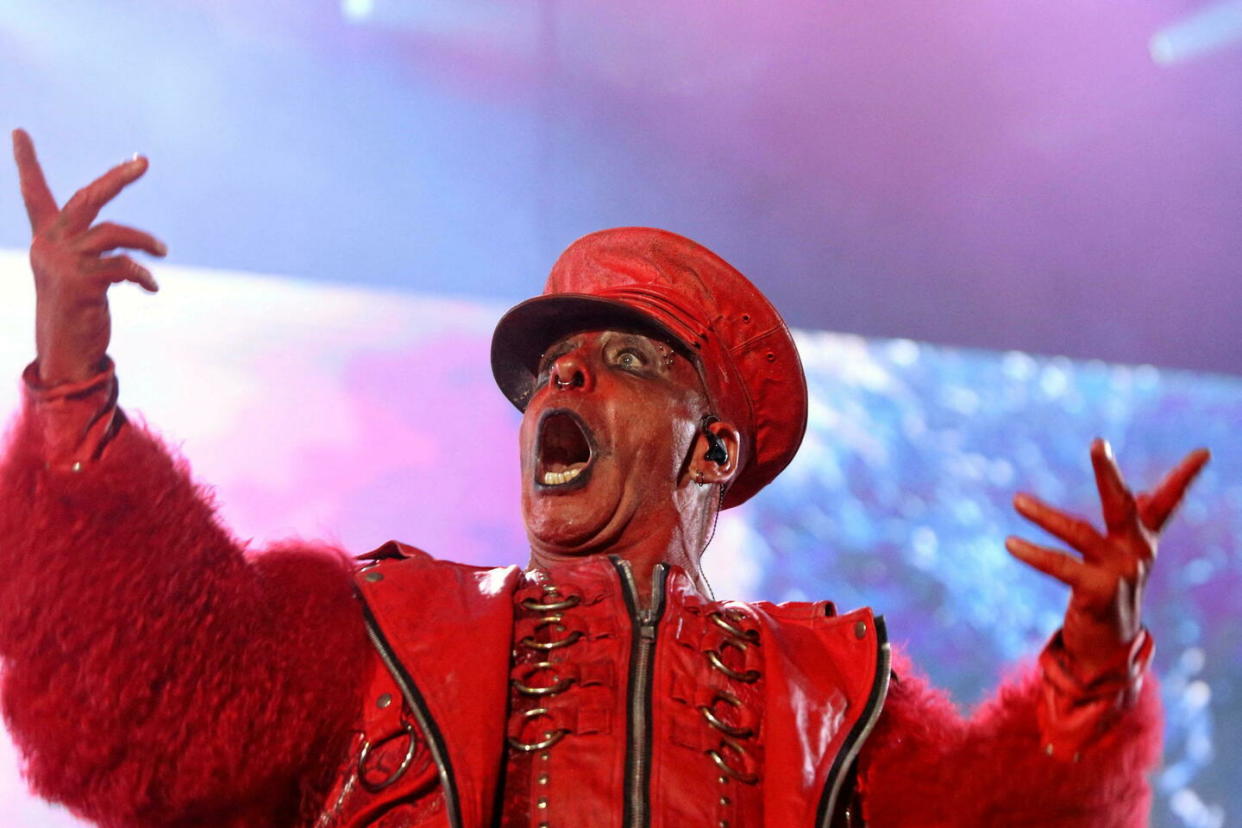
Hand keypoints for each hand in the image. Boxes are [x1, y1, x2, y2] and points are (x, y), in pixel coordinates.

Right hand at [12, 128, 165, 385]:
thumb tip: (130, 247)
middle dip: (117, 178)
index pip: (33, 193)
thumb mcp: (79, 275)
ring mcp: (64, 263)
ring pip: (113, 233)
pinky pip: (124, 266)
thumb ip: (93, 251)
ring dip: (145, 241)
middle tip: (143, 162)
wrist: (65, 352)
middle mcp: (50, 245)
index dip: (26, 163)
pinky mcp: (81, 283)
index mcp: (46, 238)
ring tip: (164, 251)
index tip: (19, 131)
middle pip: (87, 199)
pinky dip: (143, 274)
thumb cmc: (76, 312)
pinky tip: (152, 288)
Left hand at [1006, 439, 1209, 676]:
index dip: (1184, 478)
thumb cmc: (1111, 592)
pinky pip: (1059, 566)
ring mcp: (1118, 572)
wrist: (1108, 648)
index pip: (1167, 503)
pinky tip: (1011, 543)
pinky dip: (1033, 554)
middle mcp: (1136, 552)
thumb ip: (1134, 523)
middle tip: (1098, 443)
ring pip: (1077, 534)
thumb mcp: (1124, 556)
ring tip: (1017, 501)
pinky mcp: (1097, 591)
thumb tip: (1143, 491)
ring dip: (1044, 516)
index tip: (1204, 453)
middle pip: (1122, 504)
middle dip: (1108, 473)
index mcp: (1143, 540)